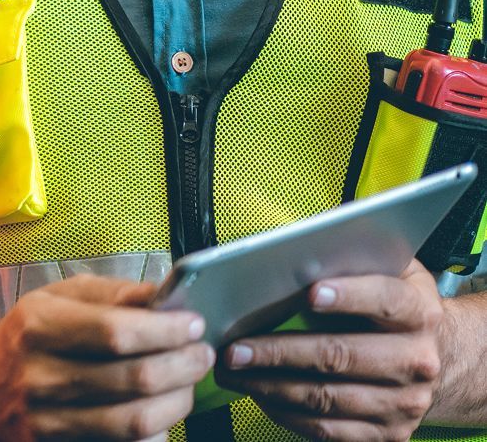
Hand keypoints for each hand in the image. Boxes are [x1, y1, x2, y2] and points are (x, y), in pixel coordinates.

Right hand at [0, 274, 214, 438]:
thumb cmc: (25, 337)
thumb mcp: (55, 300)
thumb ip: (109, 294)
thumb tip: (163, 294)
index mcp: (37, 325)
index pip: (115, 330)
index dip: (164, 330)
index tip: (193, 324)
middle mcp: (39, 374)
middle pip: (132, 378)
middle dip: (182, 365)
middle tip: (202, 354)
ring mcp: (48, 420)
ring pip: (134, 420)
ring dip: (177, 401)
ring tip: (189, 381)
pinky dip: (155, 433)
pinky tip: (163, 414)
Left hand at [217, 260, 440, 440]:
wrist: (441, 358)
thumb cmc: (392, 303)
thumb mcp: (389, 268)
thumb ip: (353, 256)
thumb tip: (297, 250)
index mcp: (418, 312)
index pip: (385, 301)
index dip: (349, 296)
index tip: (310, 293)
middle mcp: (417, 361)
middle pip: (341, 356)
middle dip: (280, 352)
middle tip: (235, 348)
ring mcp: (405, 403)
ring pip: (328, 398)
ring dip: (272, 386)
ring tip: (232, 372)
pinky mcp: (389, 434)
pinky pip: (330, 430)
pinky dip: (287, 414)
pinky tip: (259, 395)